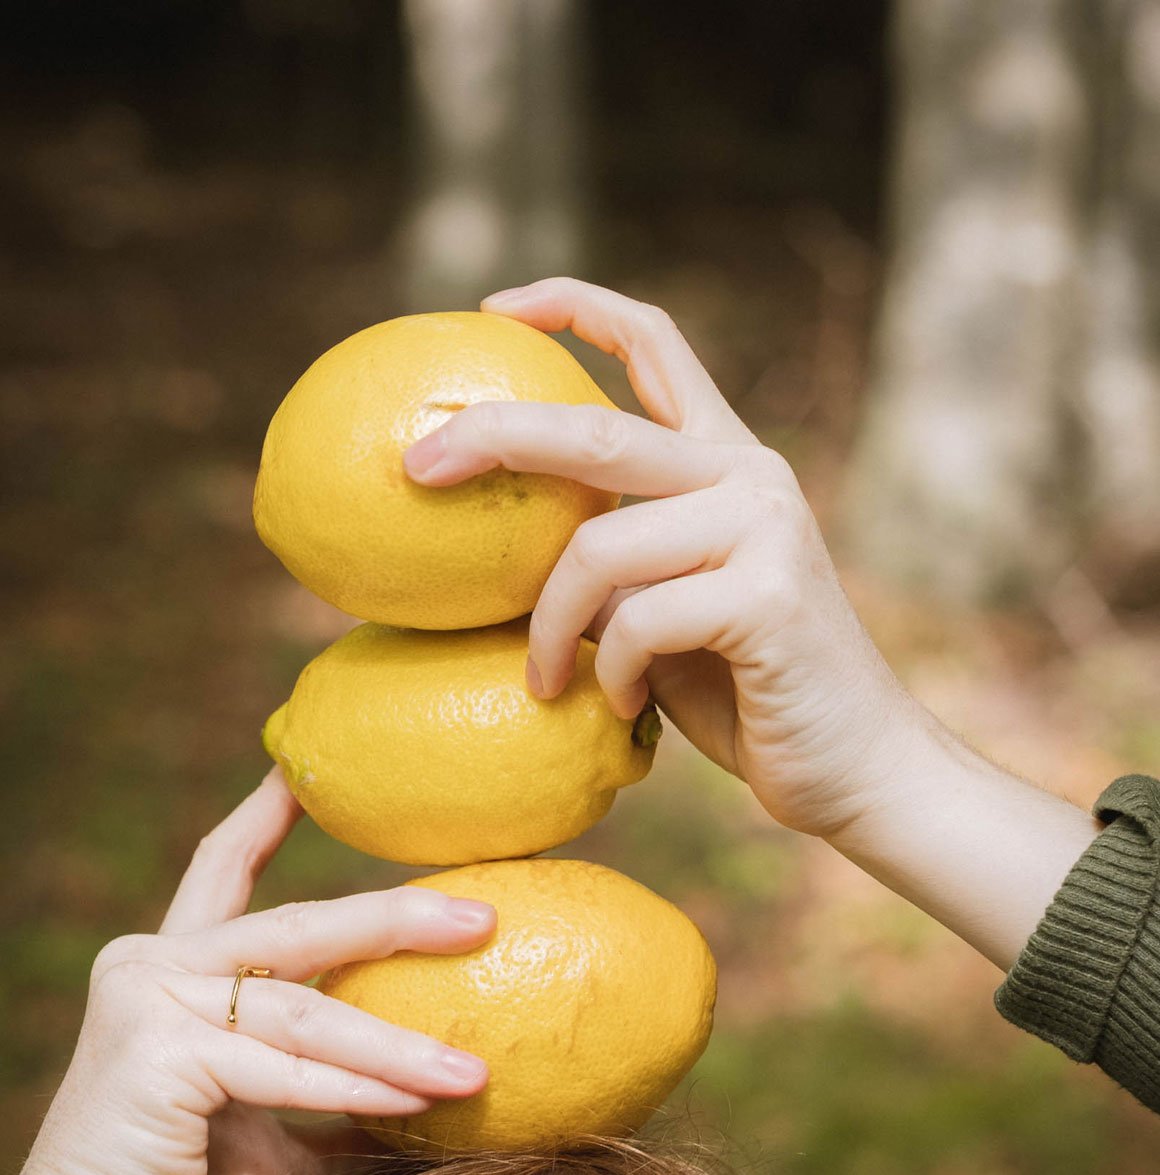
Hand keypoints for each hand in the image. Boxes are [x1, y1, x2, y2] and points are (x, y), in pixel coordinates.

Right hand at [0, 771, 493, 1174]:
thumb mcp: (275, 1141)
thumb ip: (339, 1104)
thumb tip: (435, 1101)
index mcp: (171, 975)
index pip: (222, 872)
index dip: (266, 818)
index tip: (312, 770)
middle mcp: (152, 967)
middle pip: (296, 925)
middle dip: (395, 919)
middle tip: (482, 913)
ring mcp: (150, 1001)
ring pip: (306, 1006)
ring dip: (399, 1041)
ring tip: (478, 1066)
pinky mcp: (158, 1051)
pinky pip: (285, 1065)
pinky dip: (358, 1087)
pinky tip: (421, 1101)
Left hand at [402, 276, 1099, 969]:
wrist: (857, 768)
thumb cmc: (750, 697)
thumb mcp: (663, 616)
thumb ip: (611, 568)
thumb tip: (501, 553)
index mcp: (727, 463)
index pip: (656, 343)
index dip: (572, 307)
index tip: (493, 312)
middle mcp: (750, 476)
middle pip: (595, 427)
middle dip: (492, 437)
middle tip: (415, 469)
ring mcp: (765, 529)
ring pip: (599, 547)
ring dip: (548, 624)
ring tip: (542, 678)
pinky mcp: (768, 597)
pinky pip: (637, 621)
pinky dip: (609, 672)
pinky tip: (617, 705)